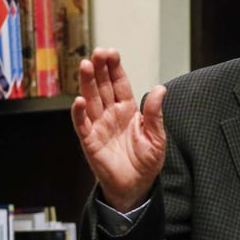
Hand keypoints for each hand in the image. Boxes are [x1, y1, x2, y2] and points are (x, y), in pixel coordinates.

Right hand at [71, 48, 166, 211]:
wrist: (136, 186)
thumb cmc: (146, 161)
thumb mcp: (157, 136)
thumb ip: (155, 113)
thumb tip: (160, 88)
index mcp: (128, 111)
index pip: (120, 85)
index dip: (115, 69)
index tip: (111, 53)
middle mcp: (111, 114)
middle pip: (103, 87)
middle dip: (100, 69)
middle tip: (98, 53)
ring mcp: (99, 126)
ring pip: (91, 100)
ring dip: (87, 83)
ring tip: (86, 66)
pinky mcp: (90, 141)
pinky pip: (82, 124)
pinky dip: (79, 113)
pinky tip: (79, 100)